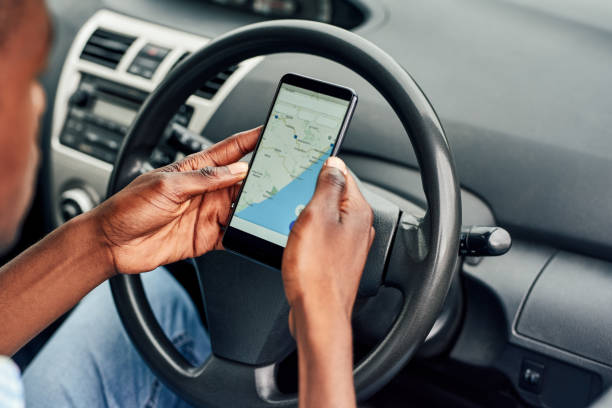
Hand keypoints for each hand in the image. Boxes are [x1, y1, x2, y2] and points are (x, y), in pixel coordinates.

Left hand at [91, 127, 260, 274]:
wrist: (111, 244)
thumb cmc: (128, 208)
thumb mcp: (166, 186)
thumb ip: (204, 179)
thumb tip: (238, 170)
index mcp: (195, 169)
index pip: (230, 150)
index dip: (251, 139)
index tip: (272, 130)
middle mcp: (205, 190)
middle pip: (243, 181)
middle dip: (263, 177)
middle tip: (282, 176)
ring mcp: (207, 214)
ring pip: (242, 208)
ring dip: (255, 208)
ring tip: (271, 207)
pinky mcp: (207, 237)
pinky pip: (233, 235)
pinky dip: (245, 235)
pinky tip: (253, 233)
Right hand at [282, 157, 374, 332]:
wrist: (318, 314)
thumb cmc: (316, 271)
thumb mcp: (316, 216)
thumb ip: (327, 186)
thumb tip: (334, 163)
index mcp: (358, 212)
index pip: (343, 174)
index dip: (321, 168)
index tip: (304, 169)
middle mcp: (359, 228)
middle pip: (334, 196)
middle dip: (312, 195)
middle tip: (294, 201)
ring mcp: (349, 246)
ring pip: (326, 218)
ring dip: (308, 217)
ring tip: (294, 225)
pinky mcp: (337, 260)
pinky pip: (322, 237)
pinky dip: (309, 235)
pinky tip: (298, 243)